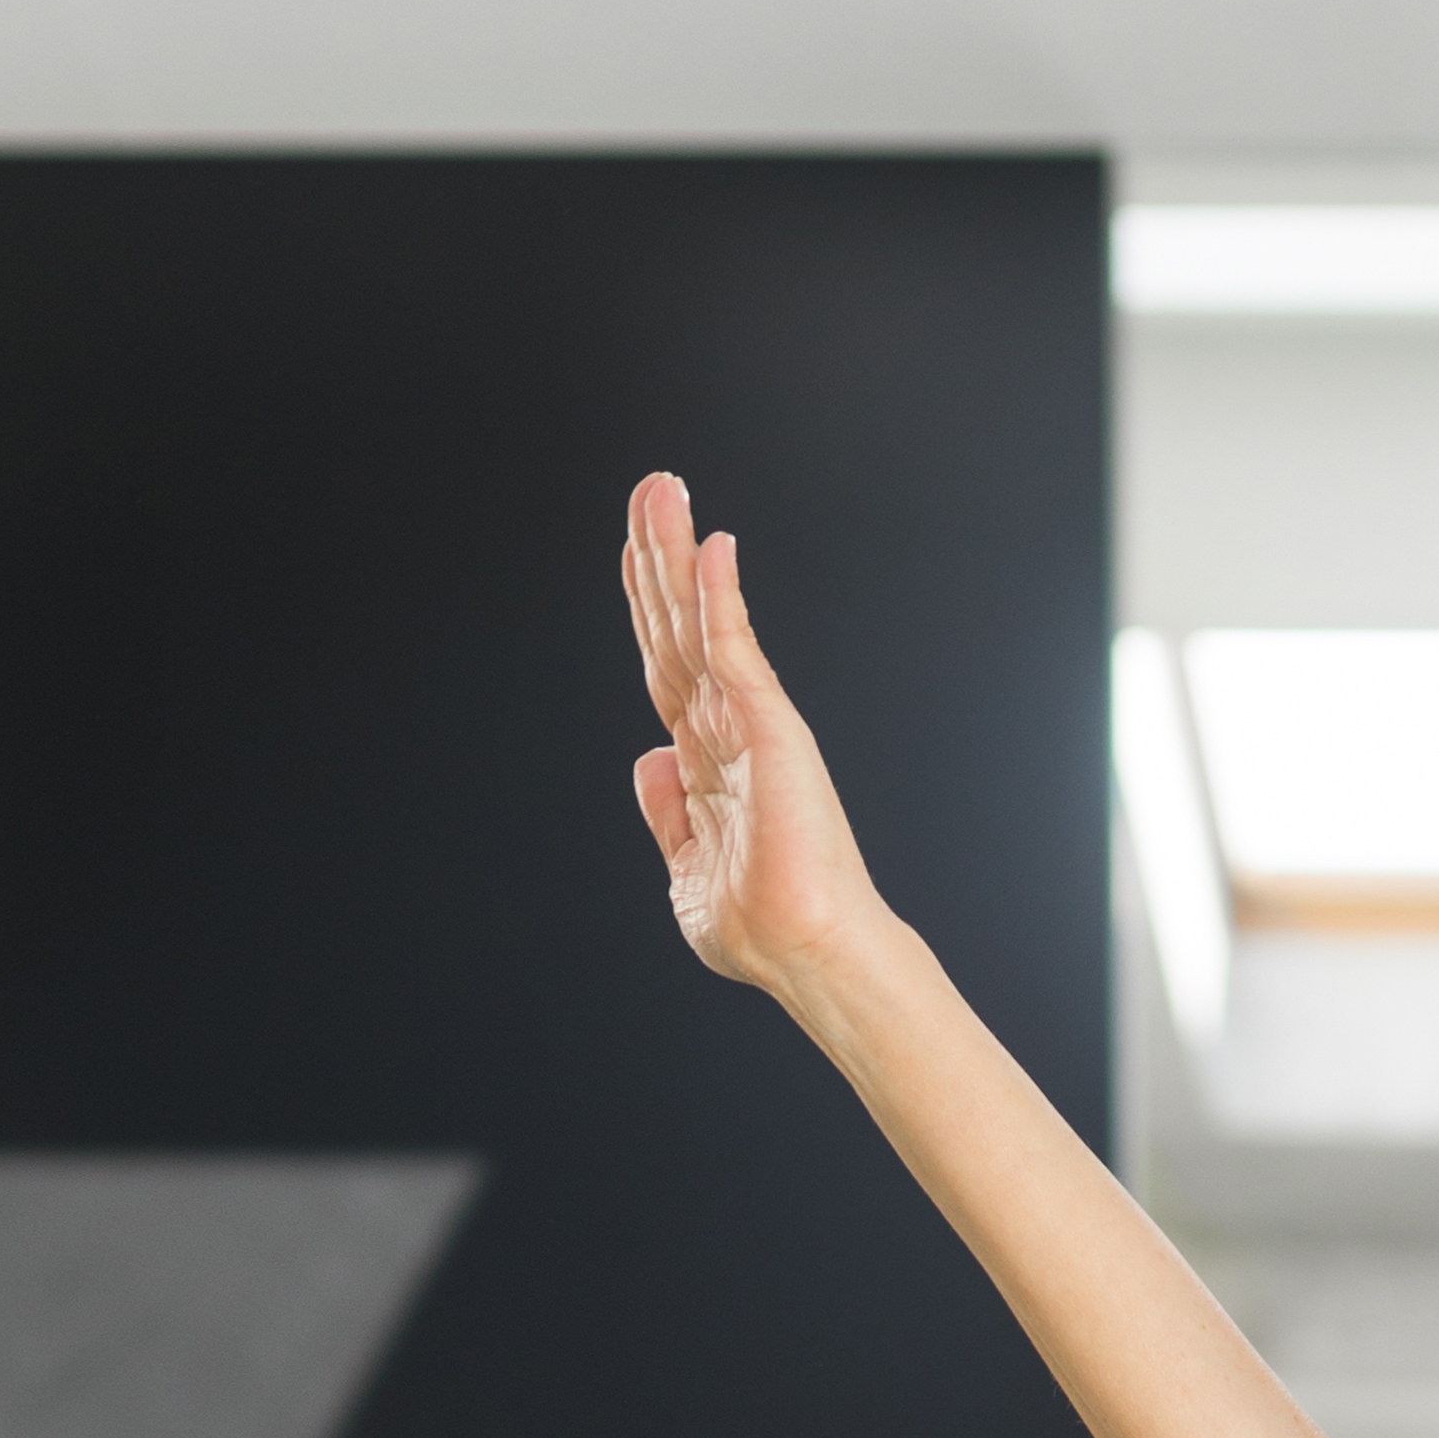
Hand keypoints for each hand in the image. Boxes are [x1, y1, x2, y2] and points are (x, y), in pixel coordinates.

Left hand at [622, 475, 884, 995]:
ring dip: (675, 552)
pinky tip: (710, 543)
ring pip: (697, 621)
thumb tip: (648, 760)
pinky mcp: (768, 724)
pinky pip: (734, 645)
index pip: (666, 666)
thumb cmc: (759, 927)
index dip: (648, 606)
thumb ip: (668, 814)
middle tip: (650, 485)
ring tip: (660, 488)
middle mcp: (726, 730)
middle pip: (676, 627)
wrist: (805, 951)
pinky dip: (719, 594)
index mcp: (706, 761)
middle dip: (657, 556)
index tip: (634, 552)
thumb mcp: (685, 873)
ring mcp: (748, 722)